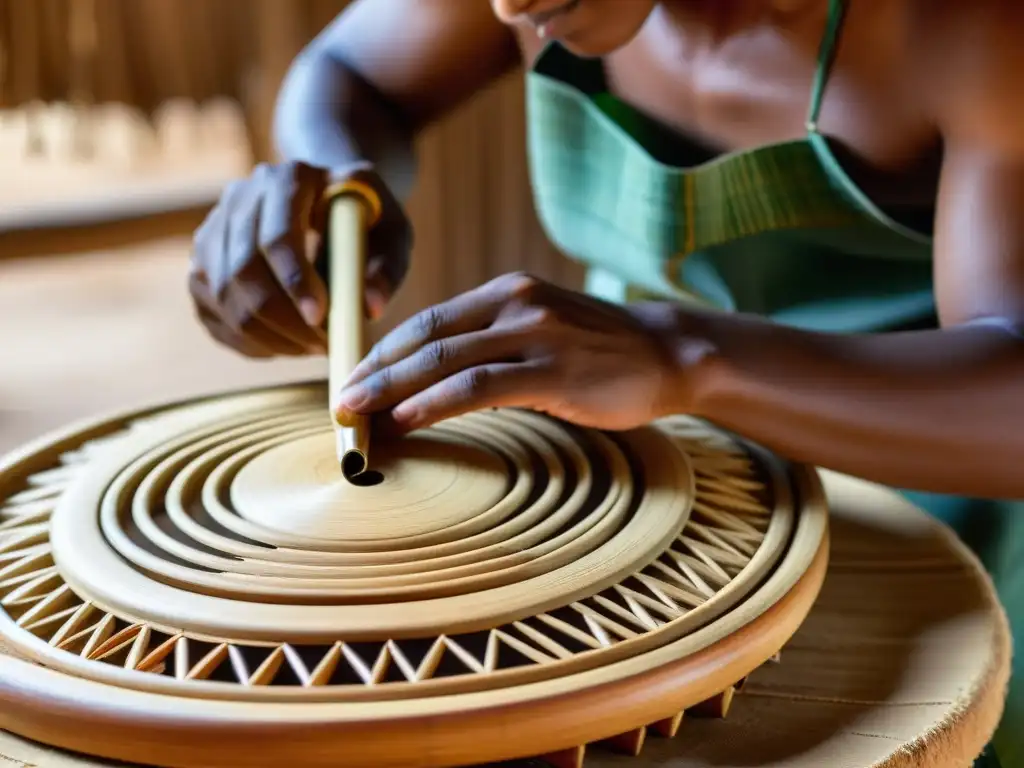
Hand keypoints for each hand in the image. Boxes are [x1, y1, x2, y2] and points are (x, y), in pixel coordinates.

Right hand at [189, 161, 410, 357]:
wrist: (326, 205)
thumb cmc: (364, 221)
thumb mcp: (391, 232)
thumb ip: (387, 266)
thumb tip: (369, 307)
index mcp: (288, 179)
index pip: (276, 235)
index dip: (295, 281)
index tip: (321, 318)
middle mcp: (240, 198)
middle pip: (242, 270)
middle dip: (282, 320)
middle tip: (322, 346)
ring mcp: (213, 231)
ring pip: (223, 297)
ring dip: (267, 335)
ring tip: (310, 346)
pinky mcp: (201, 264)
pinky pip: (213, 315)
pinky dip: (248, 341)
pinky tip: (284, 344)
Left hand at [337, 272, 701, 431]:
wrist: (668, 353)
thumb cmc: (600, 351)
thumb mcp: (542, 330)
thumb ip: (493, 343)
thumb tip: (434, 380)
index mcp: (507, 292)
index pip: (428, 319)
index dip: (383, 351)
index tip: (353, 379)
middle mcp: (515, 304)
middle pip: (426, 337)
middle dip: (375, 371)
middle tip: (340, 400)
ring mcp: (535, 335)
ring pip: (444, 360)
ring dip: (392, 389)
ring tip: (358, 414)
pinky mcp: (553, 371)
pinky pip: (478, 386)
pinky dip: (434, 404)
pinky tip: (406, 421)